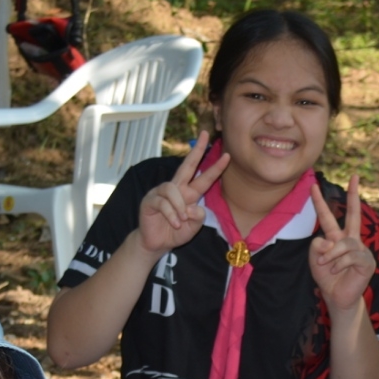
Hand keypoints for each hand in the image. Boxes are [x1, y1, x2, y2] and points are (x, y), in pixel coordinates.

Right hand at [137, 132, 229, 255]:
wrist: (157, 243)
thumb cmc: (176, 232)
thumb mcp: (193, 227)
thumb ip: (198, 217)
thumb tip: (193, 207)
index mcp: (188, 194)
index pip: (203, 177)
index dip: (215, 167)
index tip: (227, 155)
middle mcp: (176, 189)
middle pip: (187, 165)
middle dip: (197, 150)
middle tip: (205, 135)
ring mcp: (161, 193)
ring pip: (173, 189)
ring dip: (180, 206)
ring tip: (182, 220)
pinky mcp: (150, 200)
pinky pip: (163, 203)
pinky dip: (172, 215)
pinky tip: (175, 223)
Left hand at [310, 174, 377, 314]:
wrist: (338, 298)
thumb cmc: (328, 278)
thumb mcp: (315, 260)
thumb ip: (317, 247)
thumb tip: (329, 240)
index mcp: (337, 238)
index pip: (328, 216)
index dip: (320, 202)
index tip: (313, 185)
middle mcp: (351, 240)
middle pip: (354, 214)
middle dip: (353, 195)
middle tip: (355, 176)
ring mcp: (361, 249)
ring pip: (343, 243)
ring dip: (331, 255)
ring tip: (327, 266)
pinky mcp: (367, 261)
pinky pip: (350, 255)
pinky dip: (339, 263)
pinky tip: (337, 271)